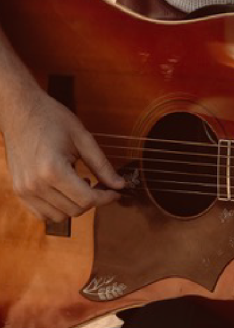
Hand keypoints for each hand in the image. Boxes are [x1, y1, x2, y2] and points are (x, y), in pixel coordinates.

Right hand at [3, 88, 124, 222]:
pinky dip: (58, 209)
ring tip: (79, 184)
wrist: (19, 110)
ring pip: (60, 216)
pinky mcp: (19, 192)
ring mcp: (24, 190)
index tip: (115, 192)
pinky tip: (64, 190)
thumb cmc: (51, 118)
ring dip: (75, 205)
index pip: (87, 199)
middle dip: (93, 201)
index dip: (106, 198)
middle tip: (99, 184)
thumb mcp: (82, 138)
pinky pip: (43, 215)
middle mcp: (36, 184)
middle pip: (75, 210)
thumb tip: (120, 185)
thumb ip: (102, 165)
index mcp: (53, 170)